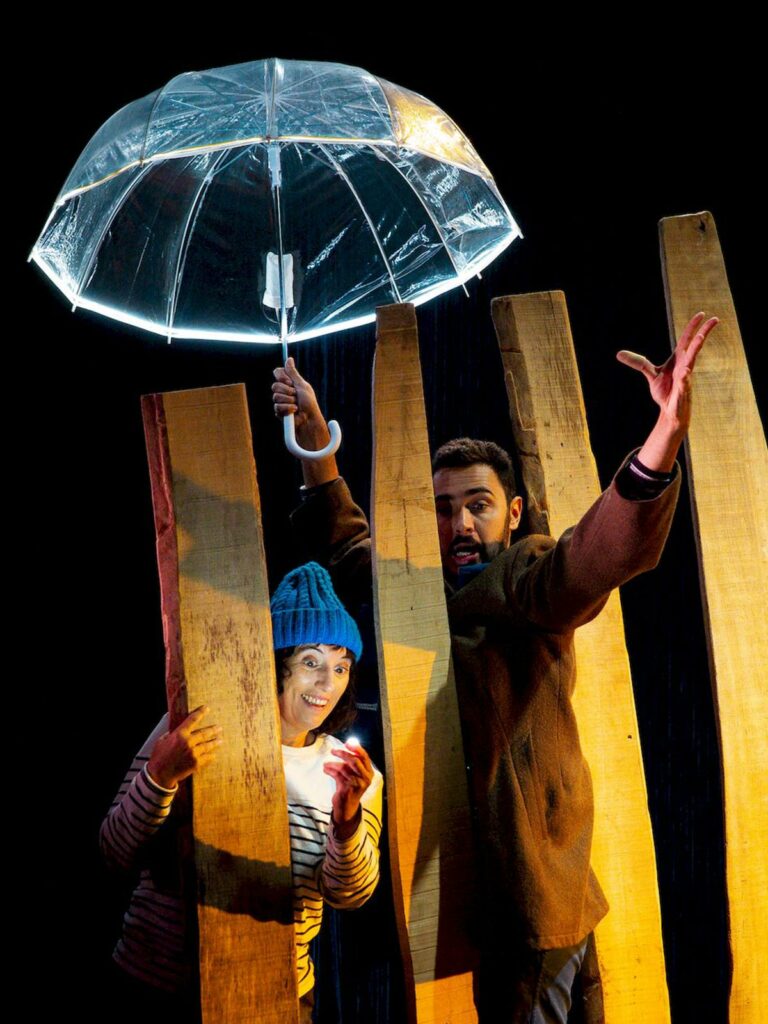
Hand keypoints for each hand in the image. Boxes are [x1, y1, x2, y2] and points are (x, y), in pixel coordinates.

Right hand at [147, 706, 222, 789]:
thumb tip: (176, 730)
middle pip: (204, 733)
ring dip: (215, 742)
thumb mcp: (161, 741)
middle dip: (213, 730)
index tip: (207, 708)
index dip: (201, 713)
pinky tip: (214, 755)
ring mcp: (194, 753)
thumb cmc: (159, 757)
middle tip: (219, 728)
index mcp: (179, 734)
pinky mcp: (196, 763)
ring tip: (220, 740)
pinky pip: (207, 757)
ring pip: (207, 745)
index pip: (193, 720)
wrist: (160, 774)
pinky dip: (211, 756)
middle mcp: (188, 742)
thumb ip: (170, 734)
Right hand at [271, 358, 338, 484]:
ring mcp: (280, 401)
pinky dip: (288, 409)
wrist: (309, 419)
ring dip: (289, 401)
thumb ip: (293, 373)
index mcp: (288, 383)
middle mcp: (283, 391)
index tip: (290, 381)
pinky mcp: (278, 411)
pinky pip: (277, 406)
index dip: (282, 376)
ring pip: (276, 396)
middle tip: (296, 395)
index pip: (277, 373)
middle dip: (287, 391)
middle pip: (275, 385)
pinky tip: (294, 411)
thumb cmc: (309, 403)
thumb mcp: (302, 385)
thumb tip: (289, 359)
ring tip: (297, 405)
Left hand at [323, 738, 374, 839]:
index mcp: (369, 773)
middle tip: (333, 751)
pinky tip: (325, 769)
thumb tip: (347, 746)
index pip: (365, 757)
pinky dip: (329, 770)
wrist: (347, 807)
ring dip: (332, 764)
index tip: (347, 743)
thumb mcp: (356, 775)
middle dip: (342, 753)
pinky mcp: (347, 788)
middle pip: (354, 761)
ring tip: (326, 764)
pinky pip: (337, 775)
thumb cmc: (350, 787)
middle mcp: (365, 778)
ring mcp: (357, 784)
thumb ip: (353, 763)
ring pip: (343, 767)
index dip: (356, 748)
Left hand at [617, 311, 717, 470]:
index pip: (686, 340)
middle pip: (695, 346)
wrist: (670, 412)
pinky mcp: (683, 392)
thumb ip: (638, 363)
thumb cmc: (665, 392)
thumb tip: (619, 354)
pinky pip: (684, 383)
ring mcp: (685, 378)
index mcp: (679, 360)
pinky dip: (684, 378)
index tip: (701, 314)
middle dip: (703, 333)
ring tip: (700, 338)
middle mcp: (685, 366)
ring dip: (695, 349)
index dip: (692, 327)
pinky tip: (685, 372)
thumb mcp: (650, 374)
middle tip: (714, 319)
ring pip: (692, 361)